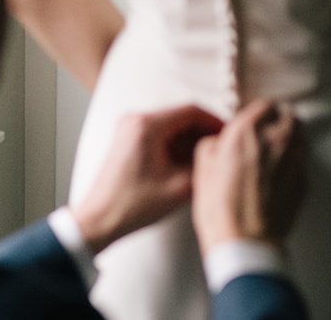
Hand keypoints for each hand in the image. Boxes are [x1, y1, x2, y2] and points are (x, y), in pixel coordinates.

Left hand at [69, 105, 223, 252]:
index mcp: (147, 125)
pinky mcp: (127, 138)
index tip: (230, 134)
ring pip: (171, 124)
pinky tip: (188, 162)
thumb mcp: (179, 188)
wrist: (99, 220)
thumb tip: (220, 153)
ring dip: (190, 138)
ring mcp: (129, 127)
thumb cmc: (134, 205)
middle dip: (204, 131)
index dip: (215, 121)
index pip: (191, 110)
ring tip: (208, 158)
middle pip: (181, 115)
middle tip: (223, 147)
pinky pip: (159, 133)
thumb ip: (203, 165)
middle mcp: (136, 119)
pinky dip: (175, 144)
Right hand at [191, 99, 306, 254]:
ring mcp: (294, 159)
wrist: (245, 241)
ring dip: (292, 138)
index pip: (265, 104)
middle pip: (288, 116)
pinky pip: (303, 161)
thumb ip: (213, 144)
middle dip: (279, 122)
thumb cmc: (221, 208)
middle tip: (268, 134)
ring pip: (301, 136)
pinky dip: (295, 162)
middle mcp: (274, 139)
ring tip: (278, 152)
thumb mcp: (203, 168)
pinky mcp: (303, 181)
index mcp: (246, 131)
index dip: (260, 112)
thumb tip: (219, 142)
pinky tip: (281, 174)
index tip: (255, 120)